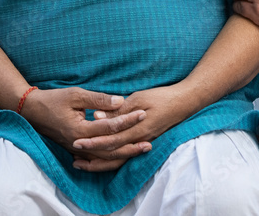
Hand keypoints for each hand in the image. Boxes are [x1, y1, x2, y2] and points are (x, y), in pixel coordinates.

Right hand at [19, 87, 148, 170]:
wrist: (32, 111)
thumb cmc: (54, 100)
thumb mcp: (75, 94)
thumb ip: (98, 99)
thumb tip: (120, 101)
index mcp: (79, 129)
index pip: (109, 127)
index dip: (127, 120)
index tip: (142, 113)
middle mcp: (79, 144)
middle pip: (110, 149)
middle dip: (131, 146)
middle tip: (149, 142)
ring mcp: (77, 149)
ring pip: (104, 158)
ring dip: (124, 154)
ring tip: (141, 150)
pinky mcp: (76, 150)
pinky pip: (97, 159)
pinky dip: (111, 159)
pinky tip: (122, 156)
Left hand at [71, 85, 193, 171]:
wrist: (184, 102)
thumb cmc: (162, 97)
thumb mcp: (138, 98)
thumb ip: (118, 110)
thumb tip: (98, 116)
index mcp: (137, 129)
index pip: (110, 139)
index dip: (93, 142)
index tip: (76, 142)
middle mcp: (140, 140)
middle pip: (112, 152)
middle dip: (92, 154)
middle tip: (74, 154)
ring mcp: (143, 142)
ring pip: (119, 158)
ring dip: (101, 160)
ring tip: (84, 161)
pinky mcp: (145, 141)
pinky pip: (126, 155)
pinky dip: (113, 157)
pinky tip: (103, 156)